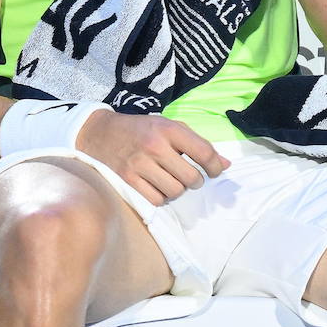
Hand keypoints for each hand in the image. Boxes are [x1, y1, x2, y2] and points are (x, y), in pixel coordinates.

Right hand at [75, 111, 228, 205]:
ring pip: (175, 191)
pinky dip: (161, 197)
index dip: (215, 166)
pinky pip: (156, 200)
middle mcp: (154, 146)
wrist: (100, 133)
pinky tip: (157, 186)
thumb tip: (226, 165)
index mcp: (168, 129)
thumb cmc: (141, 130)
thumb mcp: (168, 127)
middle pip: (191, 178)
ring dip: (178, 190)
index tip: (216, 171)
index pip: (203, 152)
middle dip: (195, 181)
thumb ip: (197, 144)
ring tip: (172, 180)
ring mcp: (140, 164)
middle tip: (189, 176)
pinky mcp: (128, 179)